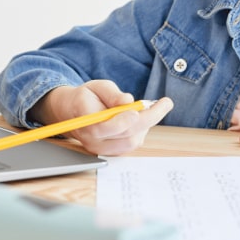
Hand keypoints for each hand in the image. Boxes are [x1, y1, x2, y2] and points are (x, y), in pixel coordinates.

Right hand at [33, 80, 173, 155]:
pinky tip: (143, 118)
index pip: (104, 127)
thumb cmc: (87, 97)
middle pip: (125, 135)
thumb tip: (128, 101)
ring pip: (131, 142)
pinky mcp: (111, 152)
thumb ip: (112, 94)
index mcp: (84, 120)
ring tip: (152, 108)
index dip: (122, 121)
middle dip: (149, 118)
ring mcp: (101, 149)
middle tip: (165, 103)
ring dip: (147, 125)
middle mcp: (92, 139)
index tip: (138, 108)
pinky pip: (131, 145)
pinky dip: (142, 131)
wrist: (74, 112)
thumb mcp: (98, 87)